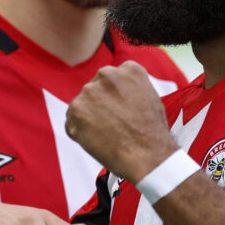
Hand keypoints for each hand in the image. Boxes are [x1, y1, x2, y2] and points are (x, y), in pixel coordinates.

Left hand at [65, 61, 176, 181]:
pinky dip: (80, 133)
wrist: (146, 155)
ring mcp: (89, 91)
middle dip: (100, 105)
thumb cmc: (152, 132)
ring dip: (89, 119)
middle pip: (95, 89)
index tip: (121, 111)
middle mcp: (107, 74)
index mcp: (129, 69)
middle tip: (112, 125)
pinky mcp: (76, 109)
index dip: (115, 97)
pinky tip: (98, 141)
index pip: (112, 79)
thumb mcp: (151, 98)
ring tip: (108, 135)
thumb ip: (131, 88)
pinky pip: (71, 122)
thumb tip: (118, 92)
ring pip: (82, 105)